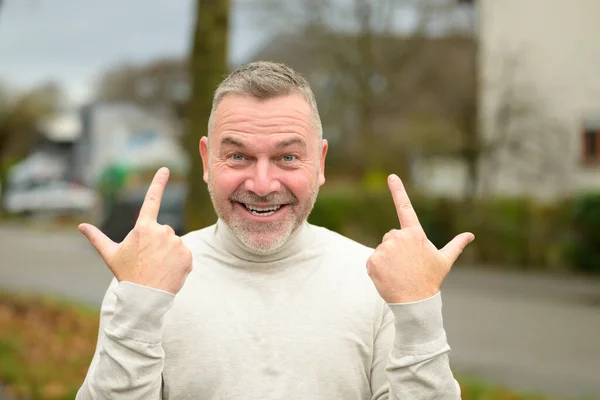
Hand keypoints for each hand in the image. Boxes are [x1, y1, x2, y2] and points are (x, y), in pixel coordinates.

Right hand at [79, 167, 192, 294]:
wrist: (145, 298)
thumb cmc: (127, 275)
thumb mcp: (111, 255)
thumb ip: (97, 238)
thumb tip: (81, 226)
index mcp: (143, 228)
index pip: (152, 200)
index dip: (158, 182)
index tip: (165, 168)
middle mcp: (162, 231)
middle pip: (163, 231)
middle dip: (157, 243)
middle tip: (148, 260)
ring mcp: (177, 243)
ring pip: (174, 243)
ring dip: (168, 253)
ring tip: (159, 268)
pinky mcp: (188, 255)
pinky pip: (185, 255)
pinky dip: (179, 263)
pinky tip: (169, 272)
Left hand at [366, 174, 473, 302]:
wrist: (415, 302)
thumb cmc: (430, 280)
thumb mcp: (444, 261)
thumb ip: (456, 245)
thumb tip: (470, 235)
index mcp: (415, 234)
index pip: (405, 208)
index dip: (398, 191)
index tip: (391, 176)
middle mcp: (398, 237)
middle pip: (391, 237)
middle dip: (396, 249)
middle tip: (406, 266)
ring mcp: (384, 248)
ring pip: (382, 249)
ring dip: (386, 260)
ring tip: (398, 273)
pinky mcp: (373, 260)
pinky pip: (372, 261)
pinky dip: (377, 270)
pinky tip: (388, 278)